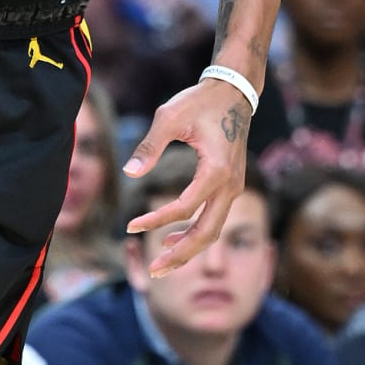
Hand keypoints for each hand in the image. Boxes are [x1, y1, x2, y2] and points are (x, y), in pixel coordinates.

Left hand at [123, 78, 251, 274]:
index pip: (185, 207)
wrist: (234, 92)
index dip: (156, 220)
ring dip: (188, 249)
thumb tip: (129, 173)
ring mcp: (234, 188)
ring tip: (161, 265)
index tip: (130, 225)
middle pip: (207, 232)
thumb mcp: (170, 116)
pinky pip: (214, 219)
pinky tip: (172, 239)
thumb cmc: (200, 101)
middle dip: (180, 255)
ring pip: (213, 231)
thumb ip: (149, 145)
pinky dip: (195, 234)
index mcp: (217, 170)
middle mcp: (231, 185)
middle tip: (154, 272)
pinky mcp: (231, 187)